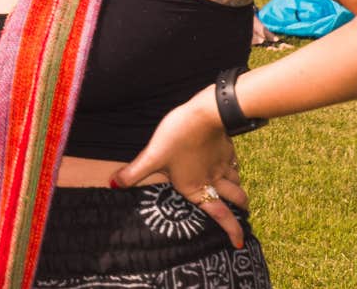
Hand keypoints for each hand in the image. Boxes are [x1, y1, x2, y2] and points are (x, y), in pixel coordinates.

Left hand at [112, 88, 247, 248]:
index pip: (220, 215)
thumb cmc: (178, 138)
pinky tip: (228, 165)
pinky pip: (234, 164)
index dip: (232, 230)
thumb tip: (113, 185)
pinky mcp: (227, 149)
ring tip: (236, 194)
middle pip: (235, 199)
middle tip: (243, 214)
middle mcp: (214, 180)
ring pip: (237, 182)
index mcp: (197, 188)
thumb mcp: (153, 157)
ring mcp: (223, 164)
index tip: (239, 243)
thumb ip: (134, 173)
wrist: (206, 114)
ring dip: (238, 190)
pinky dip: (234, 170)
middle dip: (240, 209)